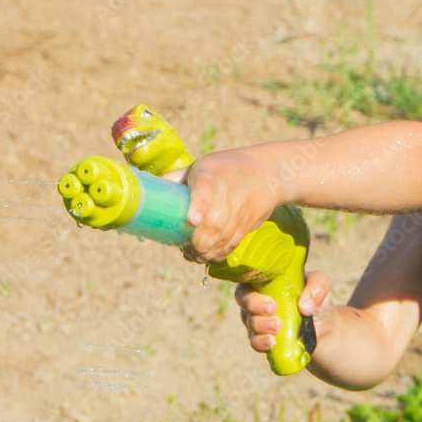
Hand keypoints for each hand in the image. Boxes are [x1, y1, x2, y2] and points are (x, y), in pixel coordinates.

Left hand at [162, 148, 282, 262]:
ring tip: (192, 256)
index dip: (199, 205)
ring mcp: (240, 210)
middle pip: (214, 224)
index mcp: (211, 174)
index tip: (192, 221)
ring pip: (222, 239)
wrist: (270, 172)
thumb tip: (152, 190)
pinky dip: (217, 255)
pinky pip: (232, 244)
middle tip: (184, 249)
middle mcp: (228, 193)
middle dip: (197, 243)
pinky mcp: (248, 224)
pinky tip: (206, 257)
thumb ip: (179, 177)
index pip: (205, 189)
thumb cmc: (228, 167)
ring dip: (204, 253)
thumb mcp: (203, 164)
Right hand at [235, 271, 331, 352]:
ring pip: (249, 321)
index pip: (248, 278)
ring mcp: (257, 318)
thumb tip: (304, 306)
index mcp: (267, 279)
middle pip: (244, 299)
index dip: (254, 288)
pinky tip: (271, 343)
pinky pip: (254, 341)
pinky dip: (260, 343)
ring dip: (260, 326)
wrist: (323, 325)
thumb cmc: (317, 297)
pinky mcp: (262, 337)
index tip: (271, 301)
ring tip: (277, 329)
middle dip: (255, 307)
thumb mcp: (322, 285)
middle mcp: (257, 298)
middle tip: (273, 312)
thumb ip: (317, 287)